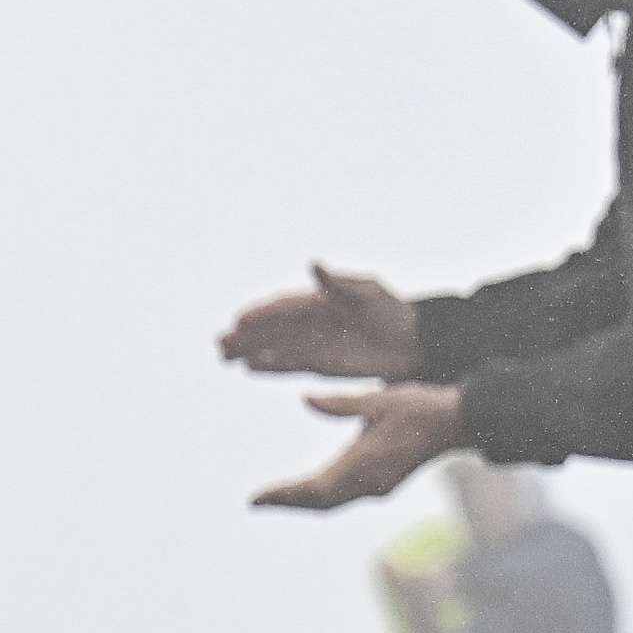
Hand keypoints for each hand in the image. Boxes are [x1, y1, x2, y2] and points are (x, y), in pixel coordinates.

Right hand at [218, 264, 422, 380]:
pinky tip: (248, 368)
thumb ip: (339, 281)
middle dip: (244, 335)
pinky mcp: (318, 365)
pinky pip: (287, 365)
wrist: (412, 341)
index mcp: (316, 301)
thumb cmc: (392, 310)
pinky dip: (268, 366)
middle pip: (269, 328)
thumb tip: (314, 264)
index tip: (239, 321)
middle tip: (220, 343)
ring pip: (272, 347)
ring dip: (249, 350)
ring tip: (224, 357)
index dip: (260, 314)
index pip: (281, 307)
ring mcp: (311, 344)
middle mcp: (308, 322)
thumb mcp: (369, 292)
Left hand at [256, 379, 468, 510]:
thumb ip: (339, 403)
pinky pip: (344, 498)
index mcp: (363, 464)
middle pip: (319, 503)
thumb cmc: (419, 407)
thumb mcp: (377, 400)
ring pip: (331, 503)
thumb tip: (305, 399)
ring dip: (303, 503)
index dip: (282, 495)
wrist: (458, 423)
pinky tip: (310, 491)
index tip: (254, 499)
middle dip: (287, 503)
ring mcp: (377, 487)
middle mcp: (368, 483)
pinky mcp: (384, 484)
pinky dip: (321, 498)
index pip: (313, 488)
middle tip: (255, 502)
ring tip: (275, 499)